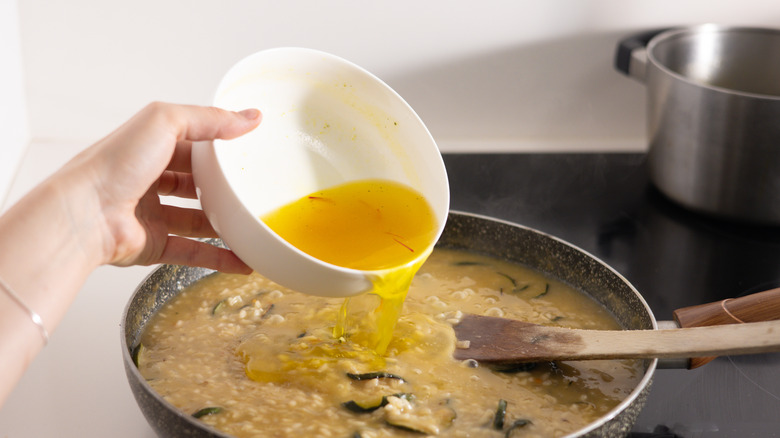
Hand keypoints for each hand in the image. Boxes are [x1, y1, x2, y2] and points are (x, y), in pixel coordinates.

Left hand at [68, 102, 261, 272]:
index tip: (250, 149)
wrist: (84, 215)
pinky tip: (243, 259)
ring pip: (196, 219)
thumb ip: (209, 118)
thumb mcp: (165, 122)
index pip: (191, 143)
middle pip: (195, 183)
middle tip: (253, 188)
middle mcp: (147, 180)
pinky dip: (218, 257)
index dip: (218, 146)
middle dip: (223, 187)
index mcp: (148, 147)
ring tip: (253, 224)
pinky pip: (191, 251)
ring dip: (224, 223)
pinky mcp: (152, 244)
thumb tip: (249, 118)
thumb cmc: (113, 164)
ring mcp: (150, 214)